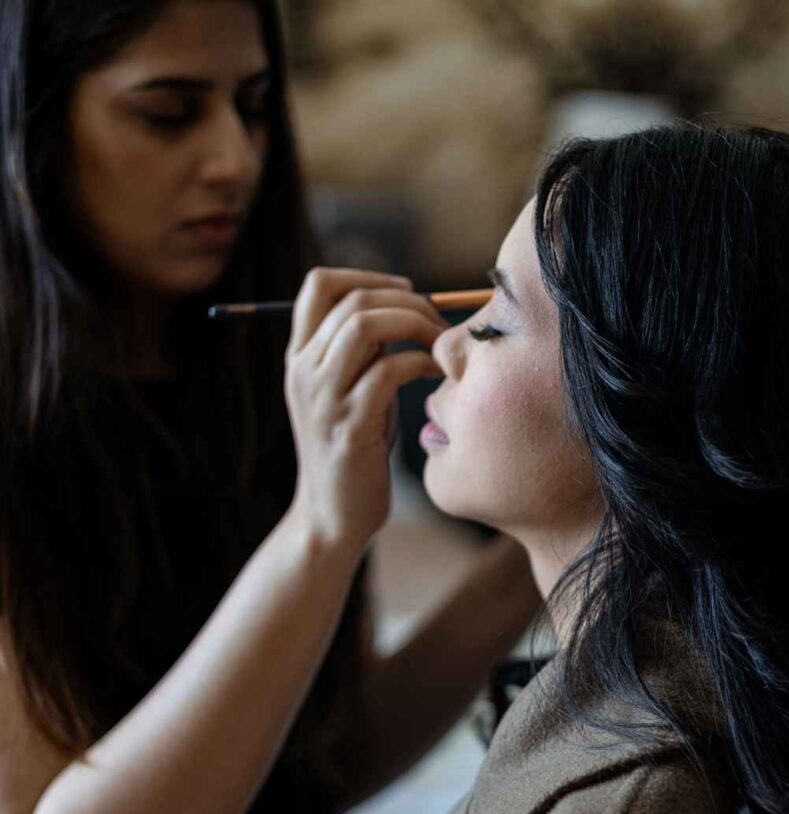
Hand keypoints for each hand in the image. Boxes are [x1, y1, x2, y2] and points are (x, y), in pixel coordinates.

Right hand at [284, 268, 445, 551]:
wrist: (333, 515)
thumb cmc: (355, 450)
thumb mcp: (348, 391)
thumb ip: (362, 352)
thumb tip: (404, 308)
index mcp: (299, 356)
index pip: (320, 284)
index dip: (368, 276)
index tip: (407, 292)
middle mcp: (303, 370)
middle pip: (352, 300)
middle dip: (407, 301)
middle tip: (439, 321)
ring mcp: (323, 398)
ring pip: (365, 326)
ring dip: (414, 324)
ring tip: (441, 343)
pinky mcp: (349, 426)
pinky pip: (388, 371)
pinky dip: (421, 362)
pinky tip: (438, 374)